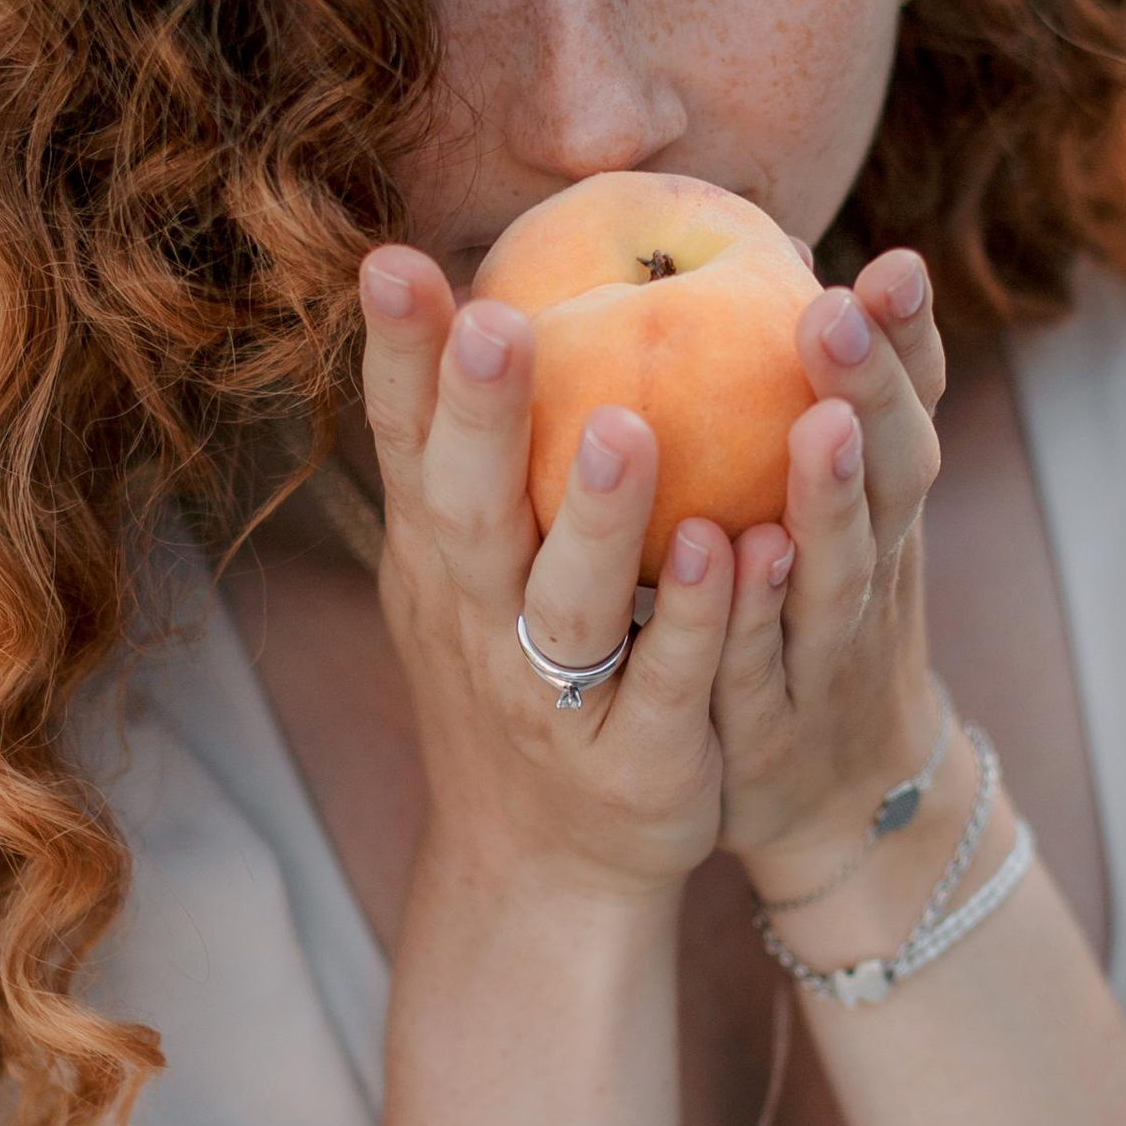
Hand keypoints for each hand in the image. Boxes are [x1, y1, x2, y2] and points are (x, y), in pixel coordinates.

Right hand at [354, 248, 737, 907]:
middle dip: (477, 419)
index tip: (393, 260)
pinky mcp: (635, 763)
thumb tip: (484, 283)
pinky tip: (731, 549)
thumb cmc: (516, 676)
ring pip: (569, 605)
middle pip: (467, 513)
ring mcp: (551, 699)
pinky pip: (667, 685)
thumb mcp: (468, 570)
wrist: (547, 866)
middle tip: (496, 323)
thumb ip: (475, 454)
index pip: (404, 444)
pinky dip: (693, 621)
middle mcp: (477, 623)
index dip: (398, 358)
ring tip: (625, 428)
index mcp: (440, 561)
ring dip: (596, 519)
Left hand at [710, 251, 945, 892]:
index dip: (909, 342)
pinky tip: (741, 562)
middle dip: (875, 393)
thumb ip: (818, 403)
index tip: (893, 263)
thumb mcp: (834, 518)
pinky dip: (756, 615)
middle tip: (838, 314)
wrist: (838, 805)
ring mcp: (832, 650)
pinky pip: (764, 666)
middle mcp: (875, 568)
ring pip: (842, 569)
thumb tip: (780, 250)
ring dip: (834, 500)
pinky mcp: (775, 724)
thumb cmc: (817, 625)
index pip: (910, 408)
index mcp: (884, 509)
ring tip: (822, 426)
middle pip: (894, 474)